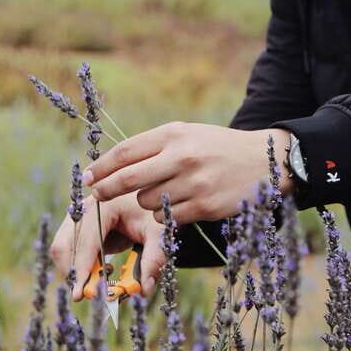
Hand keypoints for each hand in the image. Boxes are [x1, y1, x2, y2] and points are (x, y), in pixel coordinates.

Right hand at [49, 192, 165, 300]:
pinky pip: (69, 252)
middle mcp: (84, 210)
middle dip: (73, 274)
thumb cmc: (153, 215)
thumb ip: (154, 260)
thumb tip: (143, 289)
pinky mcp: (78, 228)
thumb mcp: (158, 234)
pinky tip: (102, 271)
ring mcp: (78, 218)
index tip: (81, 294)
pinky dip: (80, 268)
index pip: (85, 242)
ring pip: (61, 250)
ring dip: (76, 272)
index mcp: (103, 206)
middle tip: (89, 295)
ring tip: (102, 281)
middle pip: (63, 245)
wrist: (150, 202)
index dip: (82, 269)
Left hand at [83, 122, 291, 223]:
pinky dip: (165, 214)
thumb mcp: (185, 135)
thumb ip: (152, 146)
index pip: (125, 152)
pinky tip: (178, 204)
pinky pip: (166, 217)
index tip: (86, 177)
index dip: (101, 167)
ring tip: (162, 193)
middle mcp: (182, 156)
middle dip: (106, 190)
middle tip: (96, 196)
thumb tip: (109, 164)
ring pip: (146, 202)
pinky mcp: (204, 206)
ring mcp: (193, 182)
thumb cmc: (215, 148)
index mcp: (173, 134)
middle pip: (127, 179)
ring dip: (144, 202)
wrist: (264, 162)